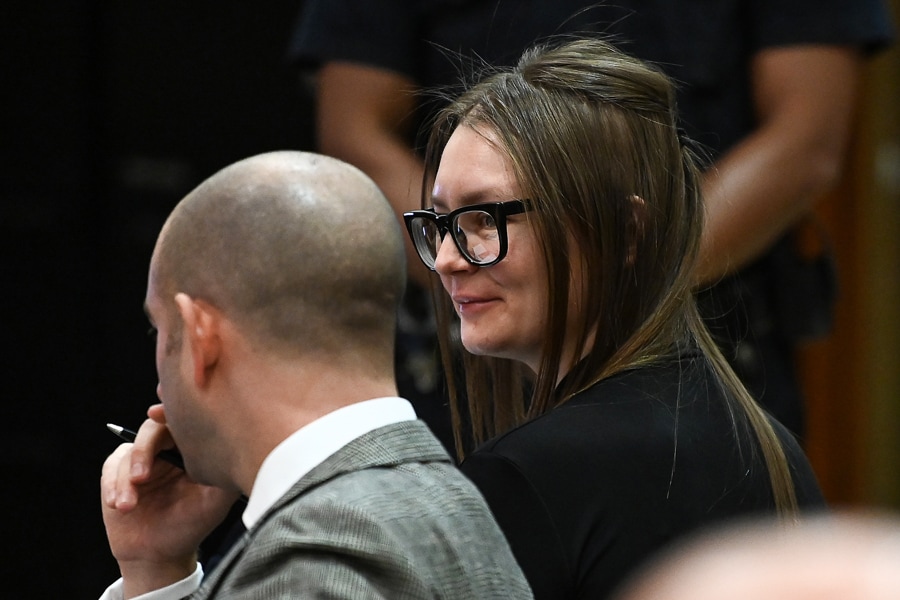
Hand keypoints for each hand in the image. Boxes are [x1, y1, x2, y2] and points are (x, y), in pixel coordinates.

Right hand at [100, 406, 237, 596]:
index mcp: (191, 448)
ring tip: (128, 506)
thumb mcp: (216, 500)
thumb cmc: (192, 523)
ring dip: (124, 480)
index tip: (157, 414)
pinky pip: (111, 470)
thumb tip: (236, 447)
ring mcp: (140, 459)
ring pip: (128, 453)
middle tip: (141, 477)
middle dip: (143, 451)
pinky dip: (112, 486)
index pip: (182, 422)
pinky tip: (119, 505)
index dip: (170, 414)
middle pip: (151, 430)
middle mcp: (165, 448)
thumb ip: (224, 472)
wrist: (160, 553)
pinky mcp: (117, 473)